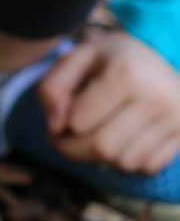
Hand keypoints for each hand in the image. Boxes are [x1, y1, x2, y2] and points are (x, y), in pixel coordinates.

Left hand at [38, 30, 179, 173]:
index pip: (79, 123)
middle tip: (67, 139)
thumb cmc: (111, 60)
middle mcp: (157, 97)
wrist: (164, 53)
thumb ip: (52, 87)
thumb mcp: (76, 60)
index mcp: (126, 73)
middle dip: (75, 150)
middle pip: (102, 148)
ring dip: (101, 157)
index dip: (60, 126)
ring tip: (97, 134)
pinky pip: (146, 167)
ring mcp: (176, 118)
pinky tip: (122, 139)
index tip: (61, 117)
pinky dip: (127, 160)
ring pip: (124, 163)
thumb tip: (55, 126)